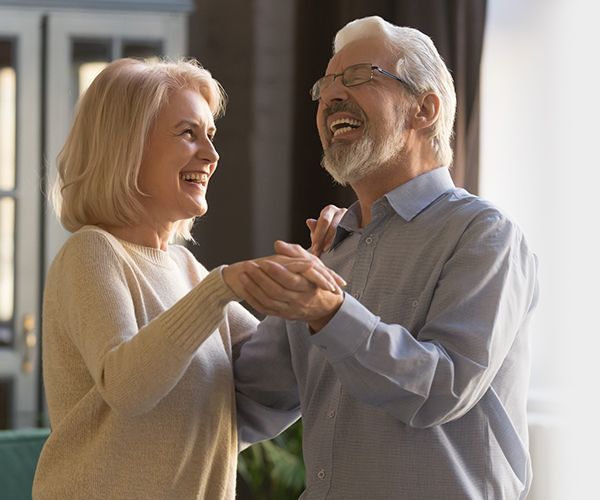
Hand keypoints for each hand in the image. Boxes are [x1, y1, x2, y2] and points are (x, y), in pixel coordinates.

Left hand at [223, 253, 343, 299]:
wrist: (325, 306)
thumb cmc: (316, 280)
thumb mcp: (313, 263)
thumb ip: (295, 253)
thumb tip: (278, 244)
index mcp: (309, 286)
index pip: (291, 280)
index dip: (277, 272)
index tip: (265, 261)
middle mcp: (299, 300)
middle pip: (277, 291)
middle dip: (260, 278)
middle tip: (248, 265)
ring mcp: (290, 310)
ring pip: (269, 302)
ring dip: (254, 288)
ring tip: (243, 275)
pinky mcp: (283, 315)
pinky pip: (265, 310)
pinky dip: (253, 300)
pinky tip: (244, 289)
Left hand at [307, 204, 346, 255]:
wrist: (342, 234)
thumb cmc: (327, 231)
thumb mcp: (319, 230)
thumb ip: (315, 228)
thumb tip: (309, 221)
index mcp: (329, 210)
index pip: (324, 221)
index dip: (318, 236)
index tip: (315, 248)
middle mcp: (341, 211)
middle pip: (333, 227)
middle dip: (325, 241)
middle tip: (319, 252)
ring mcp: (351, 218)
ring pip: (342, 232)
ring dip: (333, 243)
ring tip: (326, 253)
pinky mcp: (357, 226)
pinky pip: (351, 235)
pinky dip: (344, 243)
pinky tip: (339, 251)